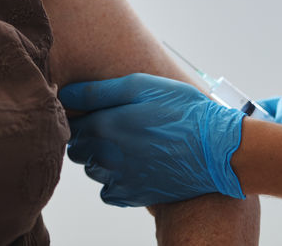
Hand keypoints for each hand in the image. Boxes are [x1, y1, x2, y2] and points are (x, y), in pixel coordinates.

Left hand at [59, 73, 246, 206]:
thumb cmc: (182, 111)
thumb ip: (98, 91)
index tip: (93, 110)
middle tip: (113, 125)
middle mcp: (106, 156)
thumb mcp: (142, 86)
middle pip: (76, 149)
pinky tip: (132, 165)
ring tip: (128, 144)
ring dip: (100, 158)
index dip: (79, 115)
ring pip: (91, 169)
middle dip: (86, 137)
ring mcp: (120, 179)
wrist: (217, 149)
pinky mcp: (134, 196)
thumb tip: (65, 93)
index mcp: (104, 126)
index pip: (70, 124)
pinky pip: (107, 192)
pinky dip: (113, 181)